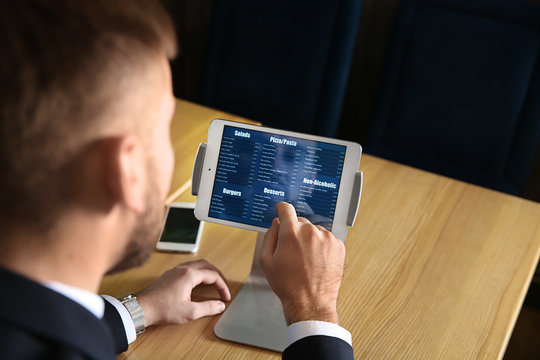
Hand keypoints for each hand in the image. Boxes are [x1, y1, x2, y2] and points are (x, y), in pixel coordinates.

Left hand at [136, 259, 230, 326]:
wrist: (142, 308)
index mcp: (189, 275)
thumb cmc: (162, 309)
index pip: (213, 276)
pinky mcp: (169, 275)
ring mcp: (175, 271)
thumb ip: (208, 308)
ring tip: (213, 281)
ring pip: (197, 264)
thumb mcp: (190, 312)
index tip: (225, 297)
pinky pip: (188, 267)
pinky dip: (198, 272)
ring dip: (208, 271)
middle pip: (207, 265)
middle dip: (218, 276)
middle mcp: (182, 269)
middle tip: (223, 286)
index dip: (223, 287)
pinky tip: (197, 280)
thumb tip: (219, 305)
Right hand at [259, 202, 345, 324]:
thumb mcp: (266, 261)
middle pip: (300, 222)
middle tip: (292, 251)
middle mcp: (310, 231)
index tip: (282, 211)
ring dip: (309, 239)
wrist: (310, 302)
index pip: (286, 209)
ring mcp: (326, 238)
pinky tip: (316, 261)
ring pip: (314, 231)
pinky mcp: (338, 245)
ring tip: (306, 259)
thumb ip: (269, 236)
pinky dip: (321, 246)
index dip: (282, 209)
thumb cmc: (288, 284)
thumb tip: (276, 223)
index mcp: (291, 232)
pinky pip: (326, 239)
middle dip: (295, 232)